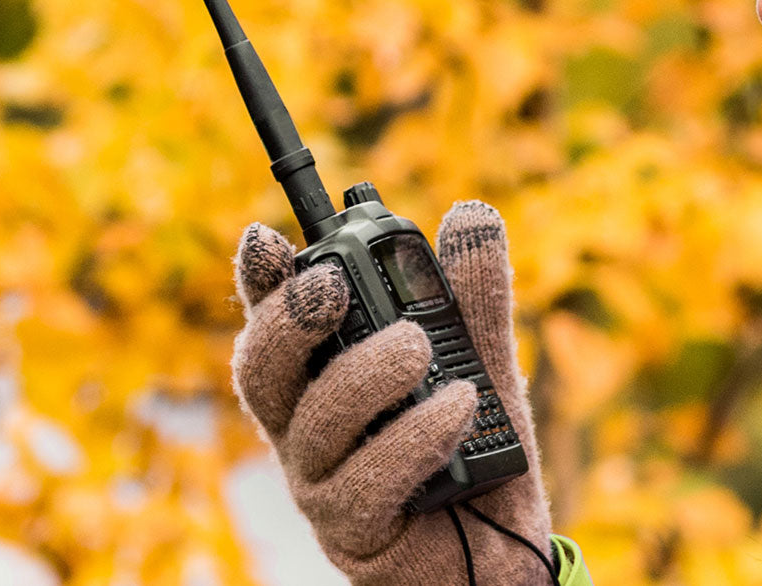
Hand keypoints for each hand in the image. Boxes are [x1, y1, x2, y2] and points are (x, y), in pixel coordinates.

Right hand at [230, 201, 553, 584]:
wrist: (501, 547)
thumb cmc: (472, 448)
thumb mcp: (482, 359)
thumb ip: (473, 295)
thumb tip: (472, 213)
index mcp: (324, 374)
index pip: (275, 321)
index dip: (260, 280)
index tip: (266, 236)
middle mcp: (306, 426)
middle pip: (261, 369)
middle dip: (288, 320)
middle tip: (333, 285)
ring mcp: (322, 480)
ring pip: (314, 421)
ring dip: (367, 374)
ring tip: (422, 349)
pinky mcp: (354, 527)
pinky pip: (366, 480)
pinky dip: (412, 437)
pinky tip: (457, 409)